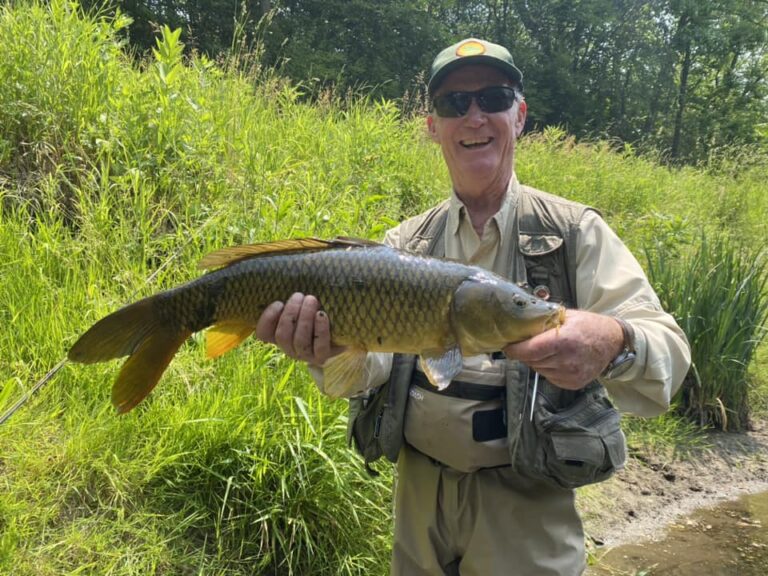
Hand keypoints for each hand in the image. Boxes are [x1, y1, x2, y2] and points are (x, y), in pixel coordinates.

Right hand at [255, 292, 345, 365]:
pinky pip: (319, 346)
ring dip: (304, 318)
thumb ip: (292, 298)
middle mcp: (289, 348)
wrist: (341, 331)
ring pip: (299, 340)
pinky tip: (321, 314)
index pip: (263, 334)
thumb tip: (289, 272)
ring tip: (311, 300)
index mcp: (279, 336)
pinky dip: (320, 329)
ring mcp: (305, 355)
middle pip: (283, 335)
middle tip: (300, 295)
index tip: (279, 302)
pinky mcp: (322, 357)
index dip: (267, 318)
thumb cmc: (316, 312)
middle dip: (290, 313)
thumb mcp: (301, 305)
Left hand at [503, 309, 624, 389]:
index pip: (529, 351)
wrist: (613, 343)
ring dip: (537, 361)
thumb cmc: (589, 326)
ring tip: (549, 350)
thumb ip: (543, 321)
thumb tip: (519, 323)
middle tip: (528, 343)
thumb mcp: (566, 316)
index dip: (515, 350)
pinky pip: (549, 378)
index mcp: (563, 341)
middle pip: (531, 361)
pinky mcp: (573, 384)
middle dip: (525, 353)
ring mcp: (570, 375)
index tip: (508, 346)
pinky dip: (548, 369)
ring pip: (539, 370)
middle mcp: (566, 361)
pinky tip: (557, 359)